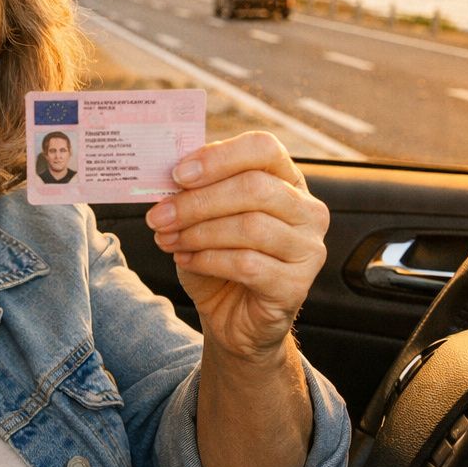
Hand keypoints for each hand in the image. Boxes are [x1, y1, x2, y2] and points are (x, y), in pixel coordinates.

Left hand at [146, 132, 328, 358]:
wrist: (234, 318)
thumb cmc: (221, 261)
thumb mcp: (206, 218)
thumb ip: (197, 190)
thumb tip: (172, 174)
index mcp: (288, 181)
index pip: (264, 148)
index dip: (219, 157)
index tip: (178, 174)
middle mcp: (308, 211)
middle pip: (255, 187)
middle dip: (198, 201)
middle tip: (159, 216)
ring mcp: (308, 249)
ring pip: (250, 226)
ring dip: (199, 232)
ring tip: (168, 239)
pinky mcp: (297, 285)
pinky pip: (247, 264)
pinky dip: (208, 260)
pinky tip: (186, 260)